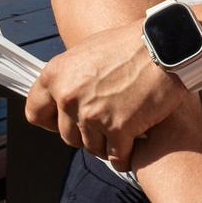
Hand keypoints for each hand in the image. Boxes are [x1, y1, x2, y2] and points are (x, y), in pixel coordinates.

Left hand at [25, 20, 187, 165]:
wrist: (165, 46)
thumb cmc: (130, 45)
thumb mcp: (86, 52)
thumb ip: (70, 77)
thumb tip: (62, 95)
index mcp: (56, 76)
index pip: (36, 114)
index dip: (52, 122)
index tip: (66, 122)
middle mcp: (69, 97)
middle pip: (67, 136)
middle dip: (86, 134)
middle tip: (105, 124)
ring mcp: (93, 114)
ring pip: (92, 148)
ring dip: (107, 144)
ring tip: (122, 131)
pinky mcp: (119, 128)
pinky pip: (117, 157)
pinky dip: (125, 157)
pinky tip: (132, 149)